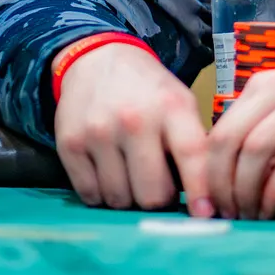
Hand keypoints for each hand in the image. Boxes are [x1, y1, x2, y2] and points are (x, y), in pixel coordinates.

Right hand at [53, 42, 211, 215]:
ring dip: (128, 198)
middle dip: (158, 199)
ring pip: (119, 199)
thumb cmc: (149, 90)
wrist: (98, 59)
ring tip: (131, 176)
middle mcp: (135, 119)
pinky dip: (101, 194)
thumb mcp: (180, 102)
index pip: (191, 155)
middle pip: (151, 194)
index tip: (204, 215)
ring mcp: (99, 132)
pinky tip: (108, 173)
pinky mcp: (69, 144)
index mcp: (172, 106)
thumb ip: (193, 143)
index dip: (200, 191)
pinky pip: (90, 195)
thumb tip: (204, 198)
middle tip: (158, 188)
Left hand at [207, 35, 274, 219]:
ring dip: (245, 192)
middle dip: (219, 185)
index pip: (219, 129)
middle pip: (229, 141)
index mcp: (267, 83)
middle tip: (225, 213)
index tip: (211, 199)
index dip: (208, 170)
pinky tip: (273, 207)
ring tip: (248, 215)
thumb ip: (272, 121)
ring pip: (256, 153)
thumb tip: (239, 166)